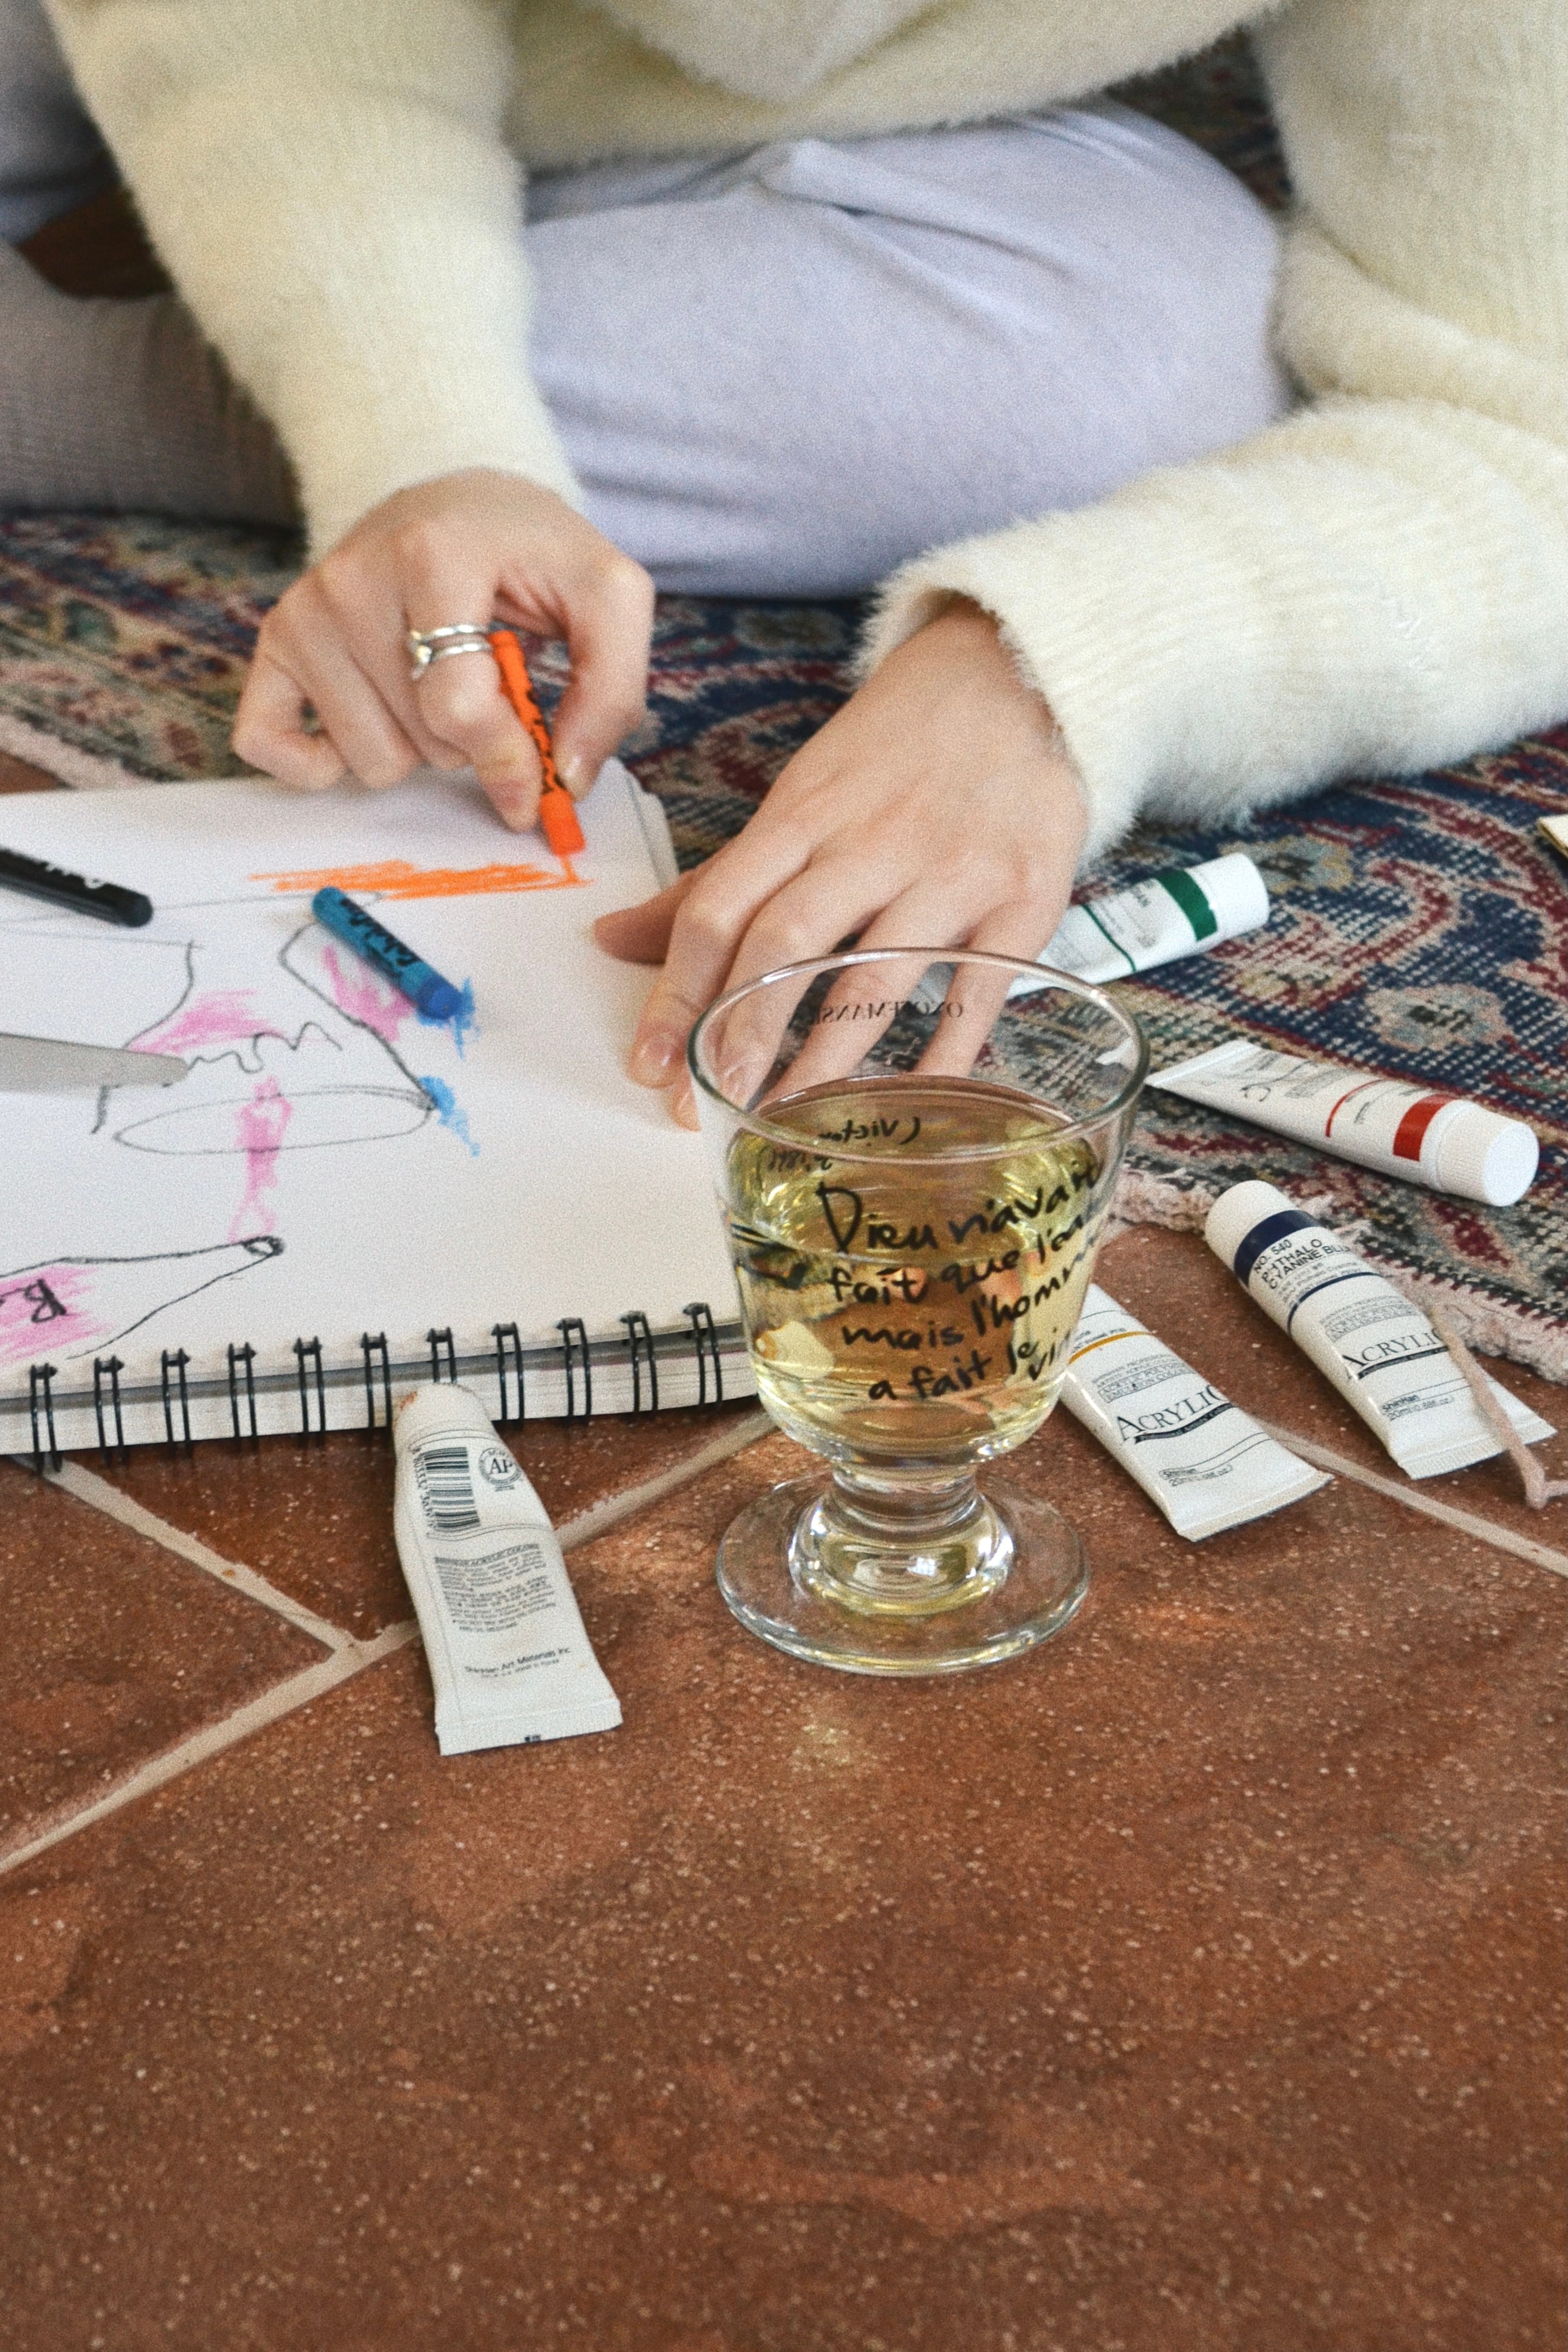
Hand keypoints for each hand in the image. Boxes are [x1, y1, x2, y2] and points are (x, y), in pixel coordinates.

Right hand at [232, 470, 653, 828]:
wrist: (455, 505)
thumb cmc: (528, 554)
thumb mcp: (606, 596)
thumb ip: (612, 689)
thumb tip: (566, 779)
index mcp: (433, 554)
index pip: (458, 707)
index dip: (509, 757)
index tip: (540, 771)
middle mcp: (352, 578)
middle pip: (423, 742)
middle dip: (470, 738)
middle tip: (483, 681)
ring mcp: (305, 612)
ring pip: (368, 761)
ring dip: (416, 747)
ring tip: (434, 683)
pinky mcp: (274, 643)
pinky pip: (269, 745)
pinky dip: (321, 762)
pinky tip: (370, 720)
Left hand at [595, 600, 1087, 1122]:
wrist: (1019, 676)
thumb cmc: (896, 748)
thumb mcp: (800, 795)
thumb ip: (716, 879)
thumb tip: (610, 939)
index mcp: (802, 814)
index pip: (718, 908)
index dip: (674, 992)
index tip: (648, 1064)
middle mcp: (870, 843)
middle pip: (784, 945)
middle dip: (737, 1034)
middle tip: (704, 1106)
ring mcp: (950, 873)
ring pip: (872, 977)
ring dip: (822, 1060)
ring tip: (786, 1120)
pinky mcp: (1023, 899)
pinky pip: (976, 995)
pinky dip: (943, 1057)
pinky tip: (907, 1107)